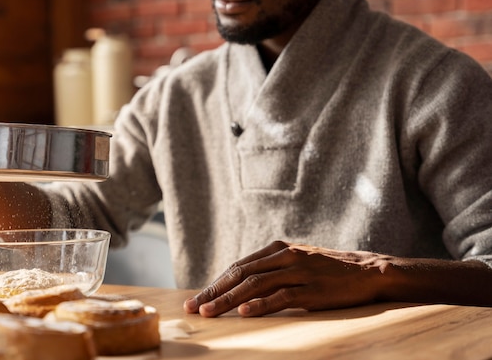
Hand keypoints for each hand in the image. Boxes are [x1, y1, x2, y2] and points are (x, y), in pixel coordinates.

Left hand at [183, 241, 392, 316]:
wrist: (367, 271)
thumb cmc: (327, 271)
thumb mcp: (296, 263)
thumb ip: (271, 270)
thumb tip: (241, 288)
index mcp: (277, 249)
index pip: (238, 267)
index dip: (215, 283)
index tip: (197, 298)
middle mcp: (284, 257)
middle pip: (240, 274)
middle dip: (214, 291)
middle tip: (194, 307)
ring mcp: (298, 271)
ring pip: (255, 284)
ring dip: (228, 299)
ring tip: (209, 312)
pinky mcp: (312, 289)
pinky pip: (281, 296)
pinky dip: (260, 304)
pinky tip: (244, 313)